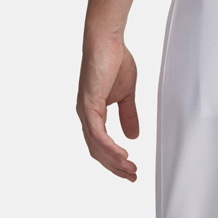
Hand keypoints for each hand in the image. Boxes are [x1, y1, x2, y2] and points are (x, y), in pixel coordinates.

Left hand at [76, 33, 139, 180]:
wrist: (106, 40)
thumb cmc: (114, 60)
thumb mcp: (127, 95)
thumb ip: (128, 116)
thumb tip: (132, 136)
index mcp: (93, 113)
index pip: (101, 145)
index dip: (115, 161)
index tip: (130, 171)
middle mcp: (85, 115)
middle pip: (97, 151)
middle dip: (115, 167)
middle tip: (132, 177)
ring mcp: (85, 110)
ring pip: (96, 146)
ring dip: (114, 161)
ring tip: (130, 170)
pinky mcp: (88, 104)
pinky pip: (97, 133)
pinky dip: (109, 147)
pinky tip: (122, 155)